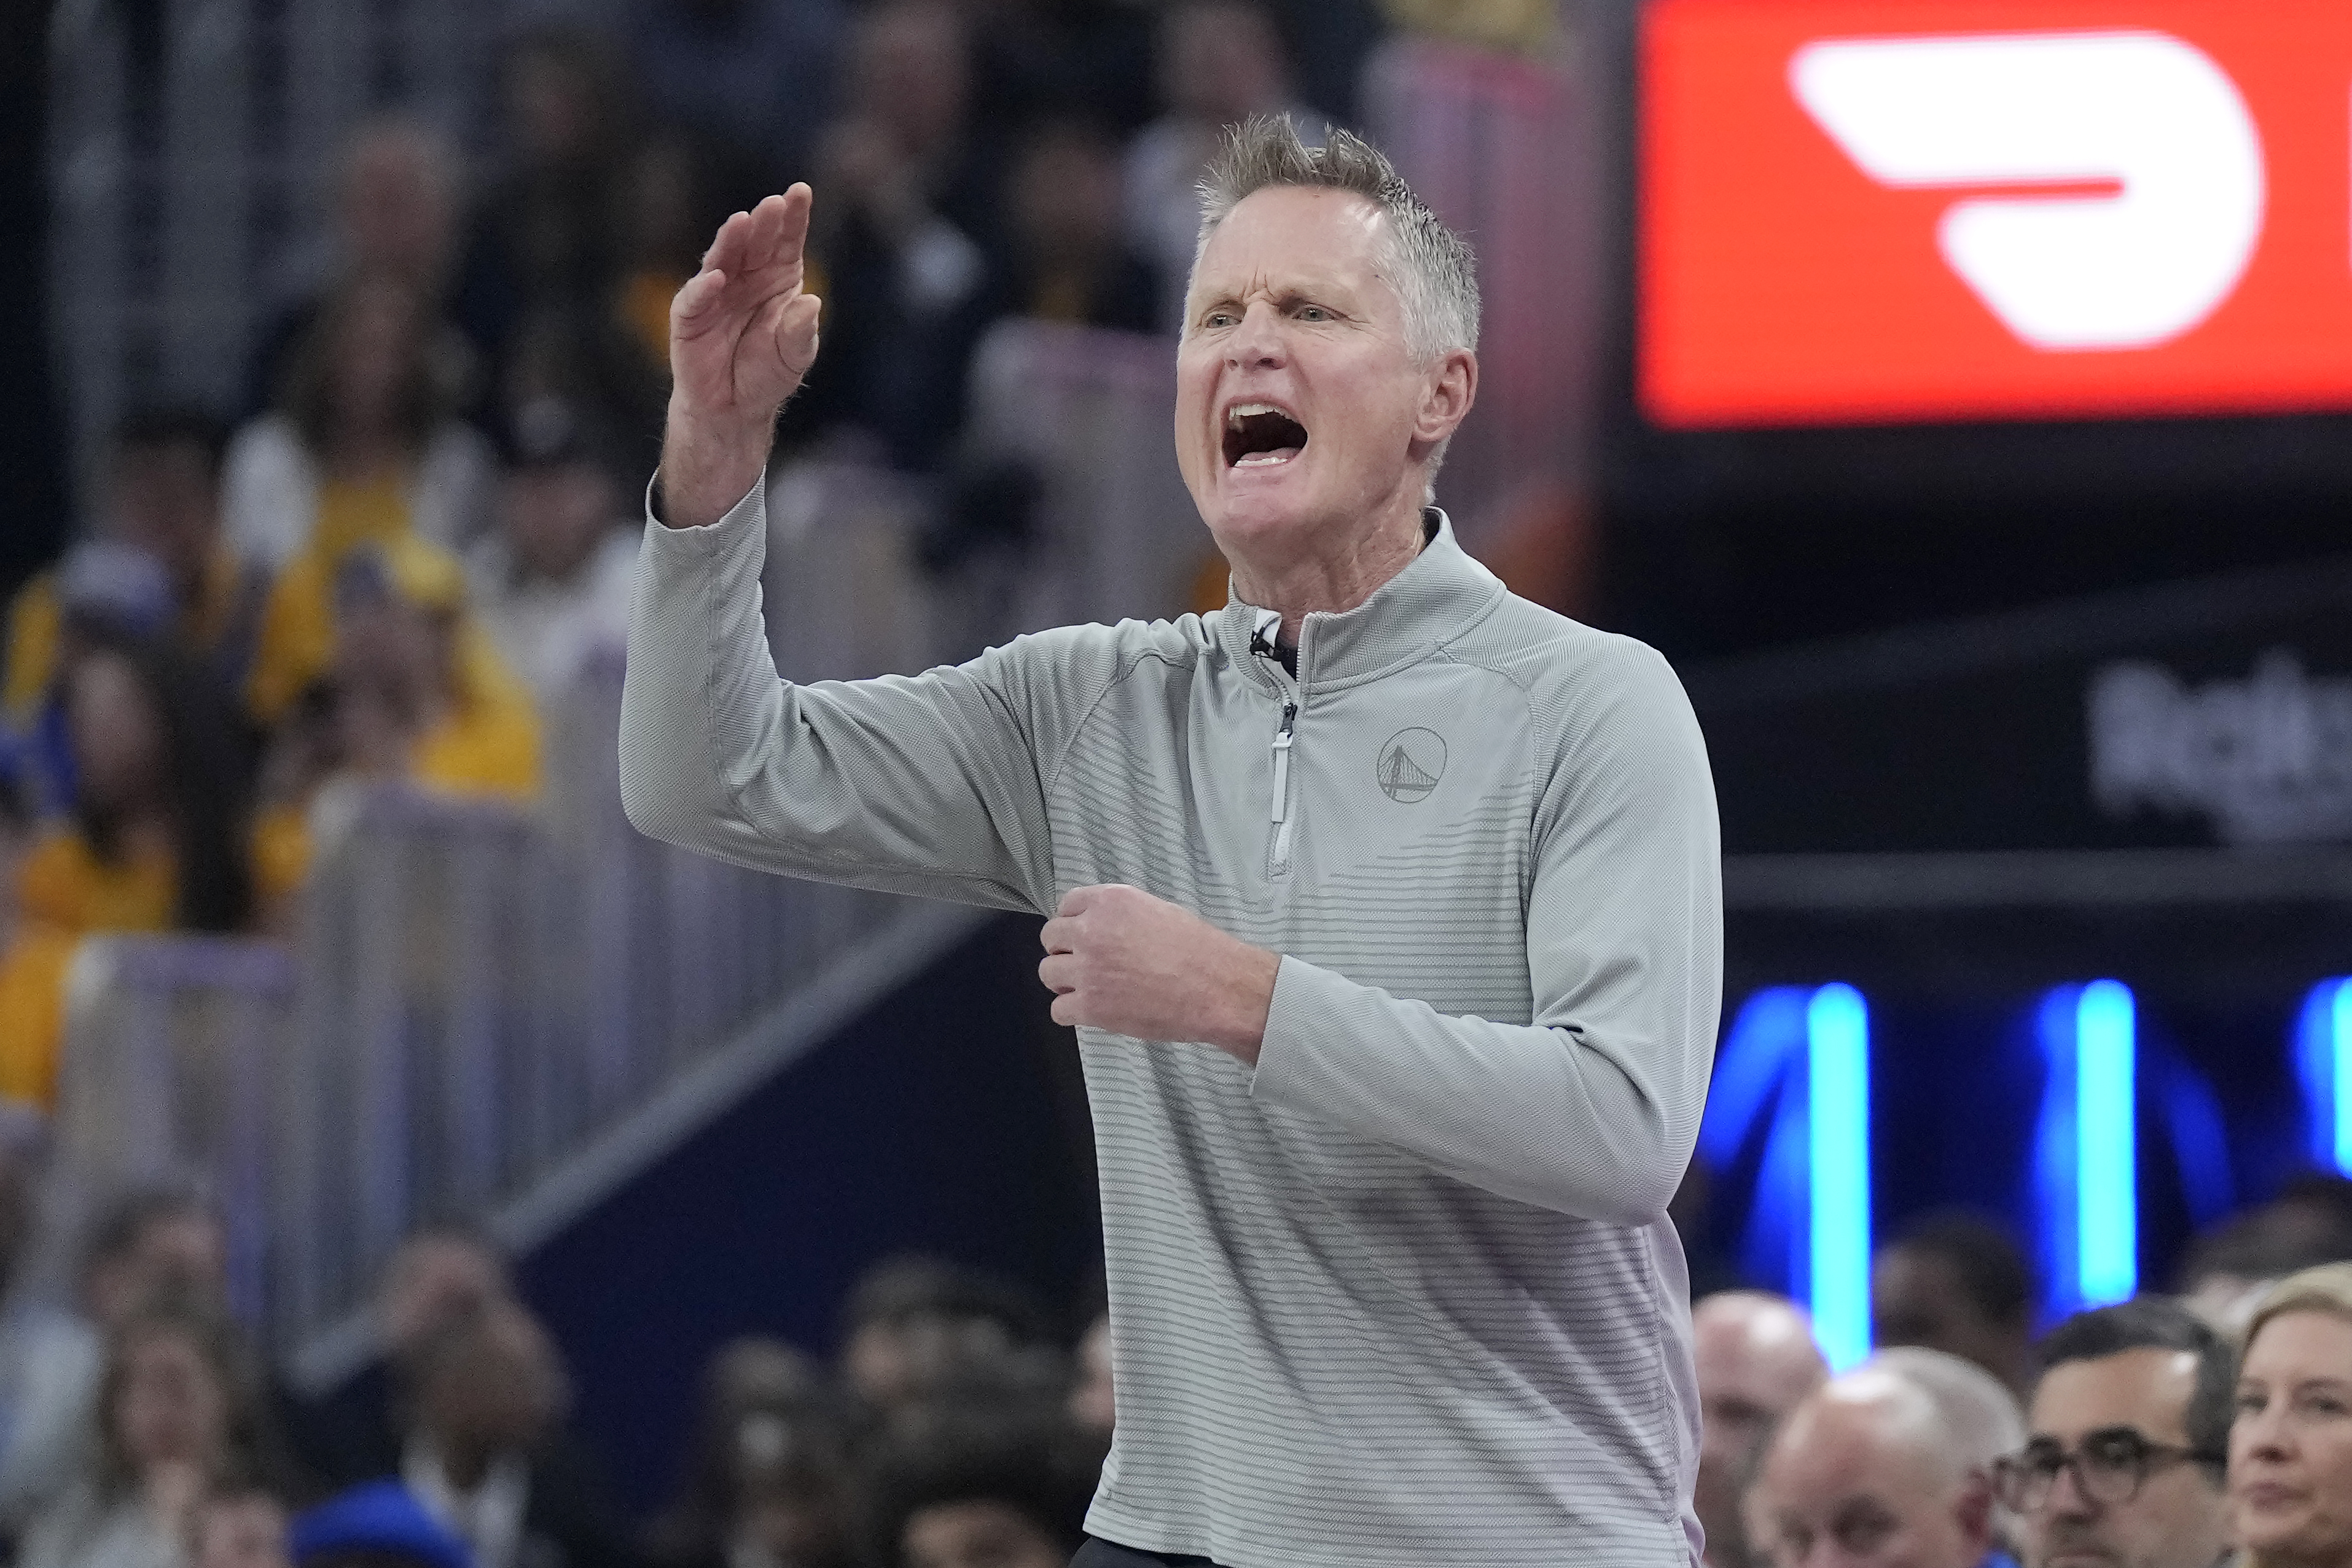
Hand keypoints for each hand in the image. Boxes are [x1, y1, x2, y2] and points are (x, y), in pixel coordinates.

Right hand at [659, 186, 823, 527]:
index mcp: (778, 279)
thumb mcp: (795, 355)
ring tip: (742, 221)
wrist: (734, 409)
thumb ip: (801, 331)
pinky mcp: (690, 316)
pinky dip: (704, 288)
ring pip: (723, 259)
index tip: (800, 192)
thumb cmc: (767, 374)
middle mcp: (746, 277)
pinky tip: (715, 277)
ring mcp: (716, 293)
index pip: (786, 242)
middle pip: (755, 243)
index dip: (793, 217)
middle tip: (773, 205)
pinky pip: (695, 298)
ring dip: (731, 240)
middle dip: (764, 223)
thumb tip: (813, 303)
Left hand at [1038, 884, 1278, 1063]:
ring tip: (1089, 988)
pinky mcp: (1090, 1006)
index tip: (1081, 935)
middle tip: (1085, 963)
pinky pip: (1058, 1010)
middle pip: (1051, 937)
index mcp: (1109, 902)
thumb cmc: (1199, 951)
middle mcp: (1091, 931)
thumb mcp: (1158, 911)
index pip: (1066, 905)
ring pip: (1047, 973)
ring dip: (1064, 981)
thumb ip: (1121, 915)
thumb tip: (1104, 927)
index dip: (1073, 922)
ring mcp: (1088, 969)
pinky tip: (1091, 1011)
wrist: (1217, 988)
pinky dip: (1071, 1012)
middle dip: (1065, 950)